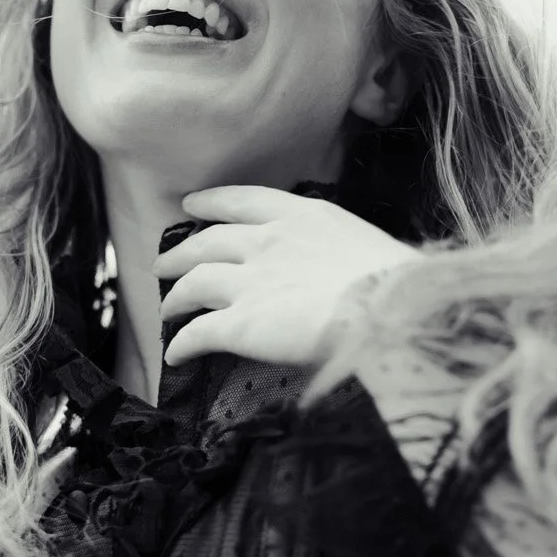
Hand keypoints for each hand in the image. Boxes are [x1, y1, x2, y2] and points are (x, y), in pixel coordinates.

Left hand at [154, 185, 423, 368]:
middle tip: (163, 262)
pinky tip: (175, 355)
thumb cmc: (393, 283)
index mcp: (300, 216)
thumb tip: (328, 268)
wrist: (388, 311)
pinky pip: (198, 333)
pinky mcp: (239, 323)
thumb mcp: (360, 244)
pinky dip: (182, 344)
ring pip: (194, 283)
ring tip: (165, 310)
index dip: (212, 202)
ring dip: (175, 296)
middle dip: (181, 252)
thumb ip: (330, 248)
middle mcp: (267, 242)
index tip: (192, 205)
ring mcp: (249, 282)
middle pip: (208, 242)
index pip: (243, 201)